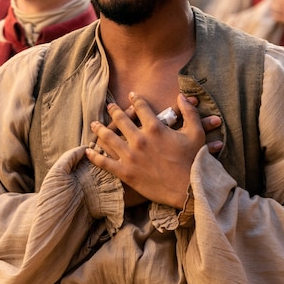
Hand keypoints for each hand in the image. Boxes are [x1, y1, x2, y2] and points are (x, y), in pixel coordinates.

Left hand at [86, 93, 212, 208]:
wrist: (188, 188)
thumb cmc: (194, 160)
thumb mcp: (196, 132)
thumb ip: (189, 112)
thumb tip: (181, 95)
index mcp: (155, 128)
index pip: (141, 108)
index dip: (136, 99)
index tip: (131, 95)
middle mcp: (139, 139)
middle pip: (121, 120)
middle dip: (114, 110)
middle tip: (109, 106)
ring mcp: (130, 156)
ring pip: (109, 138)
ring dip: (100, 129)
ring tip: (94, 124)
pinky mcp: (125, 172)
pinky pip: (105, 162)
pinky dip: (95, 156)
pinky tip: (88, 151)